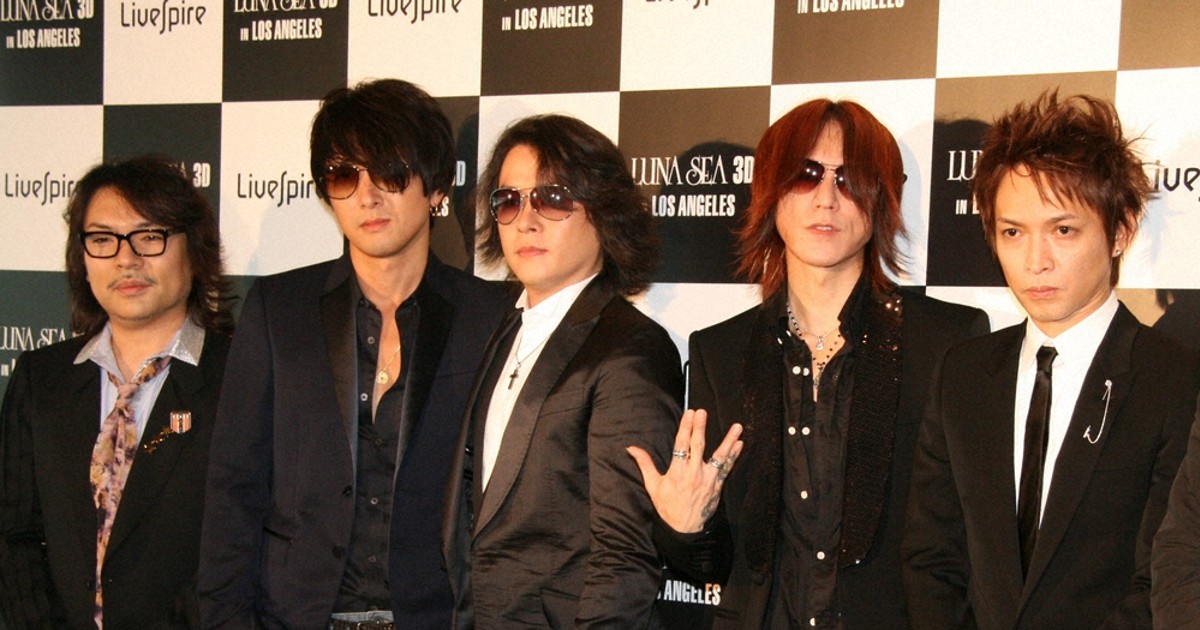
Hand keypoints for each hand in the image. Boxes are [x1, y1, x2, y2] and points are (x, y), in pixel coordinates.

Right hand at [627, 409, 743, 533]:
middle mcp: (694, 474)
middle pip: (698, 446)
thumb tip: (631, 448)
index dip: (685, 428)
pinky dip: (733, 456)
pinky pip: (727, 468)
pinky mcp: (717, 486)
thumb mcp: (653, 486)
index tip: (689, 414)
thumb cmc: (667, 506)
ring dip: (728, 440)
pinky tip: (740, 443)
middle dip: (700, 428)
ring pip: (719, 456)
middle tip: (703, 412)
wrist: (684, 529)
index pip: (681, 445)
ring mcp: (708, 480)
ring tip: (737, 427)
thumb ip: (645, 464)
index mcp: (677, 472)